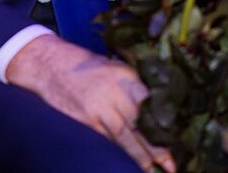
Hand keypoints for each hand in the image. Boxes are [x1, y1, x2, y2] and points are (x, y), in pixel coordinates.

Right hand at [7, 35, 173, 171]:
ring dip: (140, 156)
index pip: (151, 102)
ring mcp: (98, 110)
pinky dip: (118, 154)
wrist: (49, 65)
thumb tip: (158, 105)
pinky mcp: (84, 122)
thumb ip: (134, 86)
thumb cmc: (86, 65)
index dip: (166, 122)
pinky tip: (127, 164)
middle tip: (171, 163)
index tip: (178, 136)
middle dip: (157, 146)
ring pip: (124, 138)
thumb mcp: (115, 67)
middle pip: (141, 124)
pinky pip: (106, 142)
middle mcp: (114, 93)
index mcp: (126, 77)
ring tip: (153, 169)